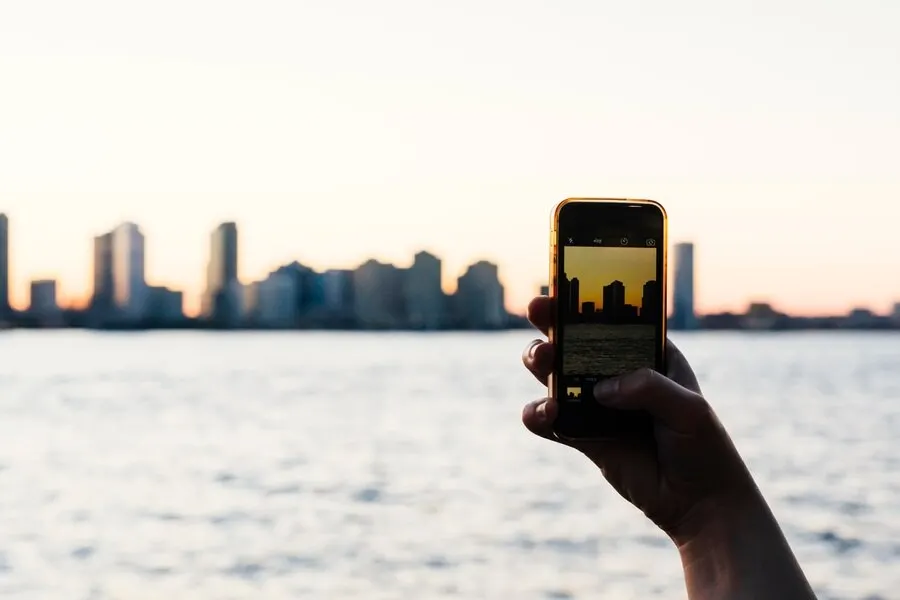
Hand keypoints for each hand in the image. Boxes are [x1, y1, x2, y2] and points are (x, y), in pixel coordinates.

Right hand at [521, 296, 758, 544]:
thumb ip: (648, 389)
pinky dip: (539, 415)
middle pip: (577, 340)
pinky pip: (552, 421)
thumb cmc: (704, 448)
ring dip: (541, 362)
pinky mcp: (584, 437)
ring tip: (541, 361)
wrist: (700, 505)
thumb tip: (602, 389)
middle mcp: (619, 375)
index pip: (615, 319)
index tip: (564, 286)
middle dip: (553, 322)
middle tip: (539, 310)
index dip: (587, 301)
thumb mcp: (688, 409)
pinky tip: (544, 413)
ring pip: (557, 375)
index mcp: (650, 355)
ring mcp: (598, 406)